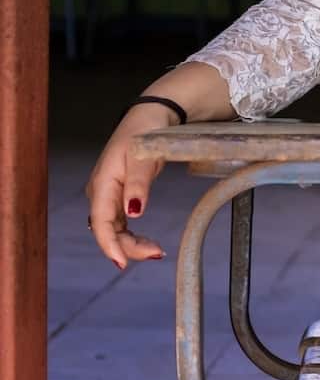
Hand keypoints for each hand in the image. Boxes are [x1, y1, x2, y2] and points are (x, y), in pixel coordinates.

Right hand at [84, 103, 174, 268]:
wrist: (150, 116)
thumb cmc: (144, 131)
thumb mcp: (143, 155)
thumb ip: (138, 183)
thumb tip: (133, 212)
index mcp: (103, 182)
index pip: (101, 221)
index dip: (109, 244)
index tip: (122, 263)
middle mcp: (101, 192)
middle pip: (107, 230)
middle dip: (127, 247)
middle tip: (157, 253)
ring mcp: (109, 195)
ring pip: (114, 229)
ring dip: (130, 244)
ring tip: (156, 251)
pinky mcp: (119, 196)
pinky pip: (121, 223)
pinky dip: (132, 236)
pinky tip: (147, 243)